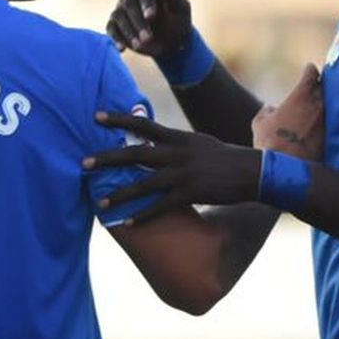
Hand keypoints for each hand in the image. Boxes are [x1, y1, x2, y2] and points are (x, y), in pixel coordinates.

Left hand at [84, 111, 261, 221]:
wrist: (253, 172)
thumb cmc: (221, 157)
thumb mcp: (196, 142)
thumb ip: (171, 142)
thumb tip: (146, 142)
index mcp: (177, 138)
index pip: (142, 125)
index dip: (118, 119)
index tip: (95, 116)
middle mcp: (177, 153)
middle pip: (135, 154)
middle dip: (108, 158)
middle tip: (84, 162)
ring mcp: (184, 174)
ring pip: (144, 184)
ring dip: (120, 195)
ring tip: (100, 203)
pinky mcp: (192, 193)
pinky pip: (162, 206)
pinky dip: (144, 215)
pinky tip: (128, 222)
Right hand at [106, 0, 192, 56]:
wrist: (170, 40)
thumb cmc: (178, 20)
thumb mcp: (181, 10)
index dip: (146, 2)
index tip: (152, 17)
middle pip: (129, 3)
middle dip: (138, 22)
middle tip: (148, 37)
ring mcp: (122, 6)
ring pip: (119, 16)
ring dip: (129, 32)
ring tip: (140, 46)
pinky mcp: (115, 22)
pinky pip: (111, 28)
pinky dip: (116, 38)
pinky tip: (122, 48)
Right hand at [252, 64, 323, 160]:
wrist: (285, 167)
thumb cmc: (269, 142)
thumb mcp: (260, 123)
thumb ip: (266, 111)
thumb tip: (270, 109)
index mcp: (301, 96)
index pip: (311, 74)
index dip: (309, 70)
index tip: (309, 68)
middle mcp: (318, 105)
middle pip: (325, 87)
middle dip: (320, 85)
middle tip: (317, 84)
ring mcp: (327, 122)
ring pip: (330, 105)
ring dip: (324, 103)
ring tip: (319, 104)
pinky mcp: (331, 137)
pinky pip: (330, 123)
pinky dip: (325, 120)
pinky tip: (320, 124)